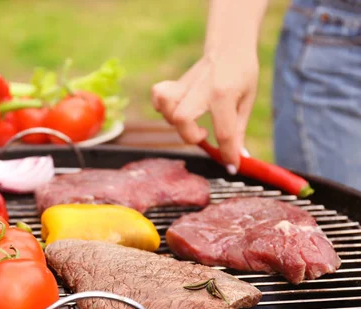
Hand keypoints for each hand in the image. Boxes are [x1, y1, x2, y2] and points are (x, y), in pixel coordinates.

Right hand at [151, 52, 258, 171]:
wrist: (230, 46)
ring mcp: (185, 85)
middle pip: (182, 119)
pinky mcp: (176, 84)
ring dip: (175, 122)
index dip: (228, 154)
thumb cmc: (242, 73)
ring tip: (190, 121)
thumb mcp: (247, 100)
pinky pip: (158, 96)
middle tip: (204, 133)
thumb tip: (237, 156)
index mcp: (224, 93)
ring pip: (166, 107)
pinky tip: (174, 111)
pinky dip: (161, 108)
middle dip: (190, 135)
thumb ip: (238, 129)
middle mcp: (200, 88)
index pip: (224, 132)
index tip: (231, 165)